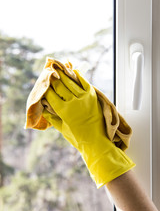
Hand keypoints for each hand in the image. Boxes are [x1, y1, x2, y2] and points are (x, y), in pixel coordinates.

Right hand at [42, 69, 134, 187]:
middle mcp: (74, 102)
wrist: (98, 142)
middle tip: (49, 72)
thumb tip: (43, 107)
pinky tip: (73, 70)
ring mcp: (85, 97)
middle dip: (52, 78)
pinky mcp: (93, 96)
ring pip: (70, 81)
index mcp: (64, 111)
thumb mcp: (62, 129)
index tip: (43, 84)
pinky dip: (78, 75)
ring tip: (58, 68)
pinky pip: (84, 82)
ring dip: (63, 74)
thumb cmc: (78, 138)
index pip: (50, 95)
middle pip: (59, 85)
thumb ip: (51, 117)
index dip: (45, 88)